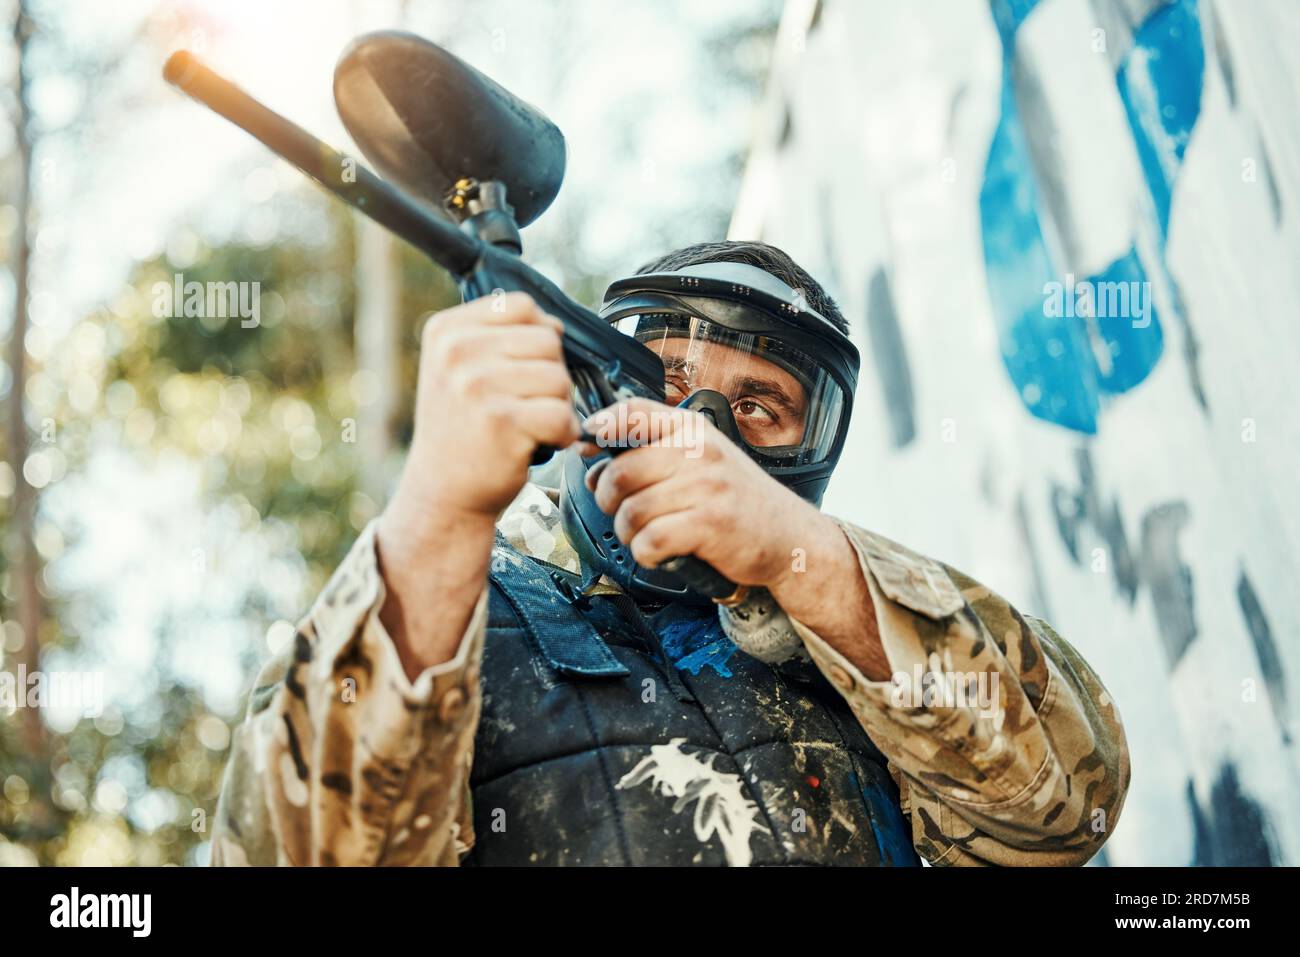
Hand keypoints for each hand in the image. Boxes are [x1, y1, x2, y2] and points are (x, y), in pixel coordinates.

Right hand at [377, 293, 580, 677]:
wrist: (442, 495)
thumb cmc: (463, 430)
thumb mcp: (459, 369)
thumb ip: (498, 337)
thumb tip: (556, 324)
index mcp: (446, 330)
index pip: (522, 306)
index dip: (538, 338)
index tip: (519, 371)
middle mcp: (457, 352)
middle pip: (548, 341)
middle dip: (550, 376)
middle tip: (522, 406)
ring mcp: (478, 386)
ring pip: (560, 378)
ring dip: (557, 407)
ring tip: (527, 426)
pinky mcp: (503, 423)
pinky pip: (563, 416)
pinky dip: (562, 435)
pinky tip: (538, 444)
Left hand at [583, 398, 888, 679]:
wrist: (788, 536)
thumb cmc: (735, 500)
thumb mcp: (702, 460)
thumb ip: (654, 454)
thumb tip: (593, 465)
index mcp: (693, 430)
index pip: (635, 412)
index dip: (602, 427)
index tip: (587, 445)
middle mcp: (699, 452)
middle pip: (620, 471)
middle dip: (608, 498)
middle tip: (620, 510)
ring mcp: (705, 488)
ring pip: (631, 511)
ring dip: (627, 532)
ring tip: (644, 535)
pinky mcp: (709, 525)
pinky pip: (650, 541)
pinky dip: (645, 554)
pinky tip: (659, 553)